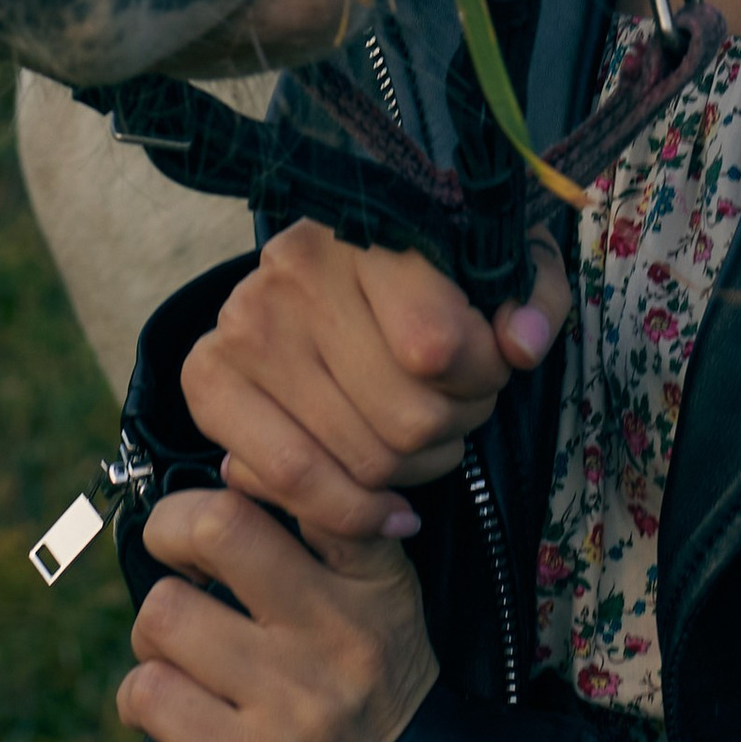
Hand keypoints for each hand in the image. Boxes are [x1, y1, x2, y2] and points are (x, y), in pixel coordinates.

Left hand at [119, 484, 438, 741]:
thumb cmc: (374, 718)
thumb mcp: (384, 620)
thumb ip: (326, 554)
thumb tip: (228, 483)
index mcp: (377, 585)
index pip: (314, 486)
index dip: (254, 466)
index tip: (232, 481)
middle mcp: (339, 634)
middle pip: (220, 527)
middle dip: (171, 532)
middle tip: (175, 557)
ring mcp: (294, 702)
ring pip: (166, 613)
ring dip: (152, 634)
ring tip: (176, 654)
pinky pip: (150, 695)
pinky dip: (142, 698)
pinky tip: (168, 710)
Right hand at [185, 218, 572, 541]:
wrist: (329, 275)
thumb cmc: (427, 276)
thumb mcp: (498, 267)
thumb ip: (533, 297)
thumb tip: (523, 345)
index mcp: (369, 228)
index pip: (438, 344)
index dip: (483, 377)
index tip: (491, 369)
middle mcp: (293, 271)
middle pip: (405, 416)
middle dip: (452, 429)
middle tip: (455, 411)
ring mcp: (242, 327)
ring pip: (359, 457)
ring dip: (413, 471)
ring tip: (422, 441)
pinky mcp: (207, 379)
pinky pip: (287, 481)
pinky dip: (351, 512)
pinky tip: (387, 505)